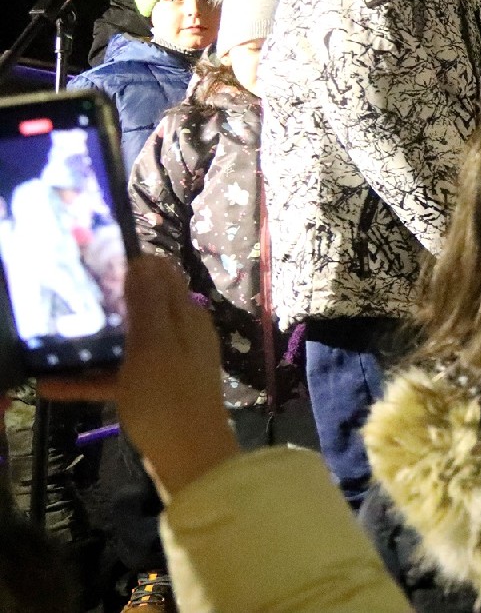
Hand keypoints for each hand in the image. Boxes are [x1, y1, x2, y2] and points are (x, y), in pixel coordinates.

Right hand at [39, 256, 238, 498]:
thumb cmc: (170, 397)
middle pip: (143, 308)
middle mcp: (181, 335)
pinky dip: (91, 379)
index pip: (164, 276)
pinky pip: (119, 376)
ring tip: (55, 338)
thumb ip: (149, 304)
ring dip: (95, 341)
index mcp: (187, 317)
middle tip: (66, 297)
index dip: (133, 266)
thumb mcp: (154, 345)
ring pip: (128, 343)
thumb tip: (145, 259)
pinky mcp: (153, 392)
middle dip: (108, 300)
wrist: (191, 460)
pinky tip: (50, 387)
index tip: (93, 261)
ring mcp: (168, 364)